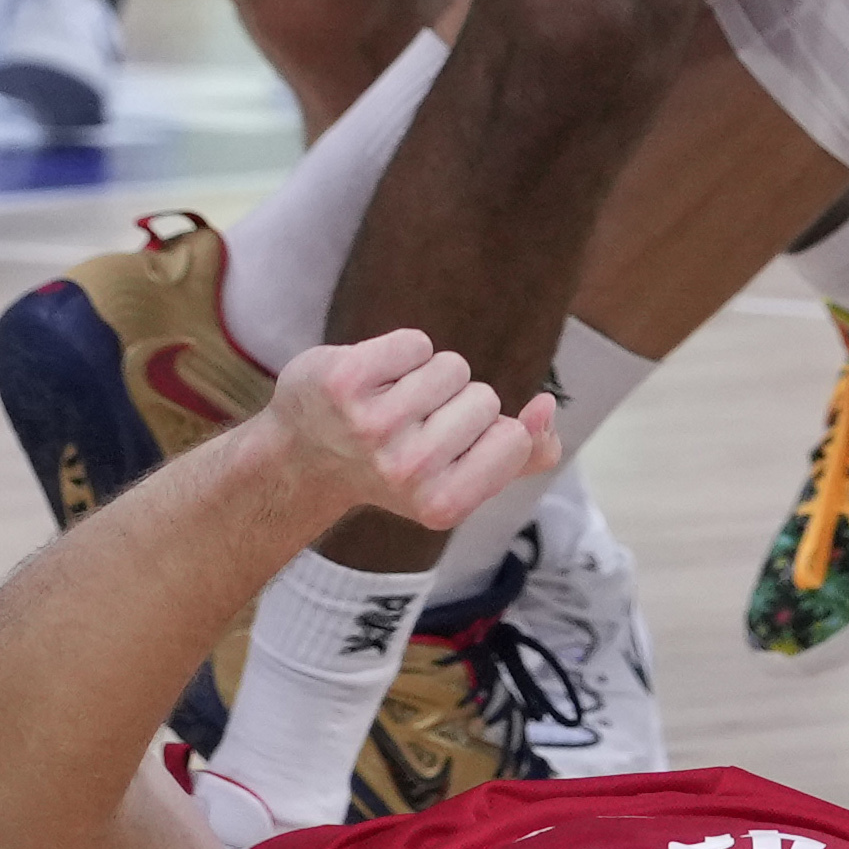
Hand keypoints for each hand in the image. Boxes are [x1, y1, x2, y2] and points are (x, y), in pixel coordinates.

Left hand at [269, 332, 560, 530]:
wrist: (302, 455)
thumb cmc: (392, 463)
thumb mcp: (458, 477)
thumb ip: (520, 455)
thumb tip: (546, 408)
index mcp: (441, 505)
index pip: (513, 438)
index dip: (489, 431)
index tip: (449, 451)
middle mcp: (407, 471)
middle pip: (483, 398)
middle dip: (456, 403)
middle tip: (412, 429)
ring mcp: (373, 427)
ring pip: (451, 367)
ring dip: (427, 376)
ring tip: (390, 404)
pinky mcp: (345, 382)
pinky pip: (414, 343)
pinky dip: (398, 353)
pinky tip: (369, 382)